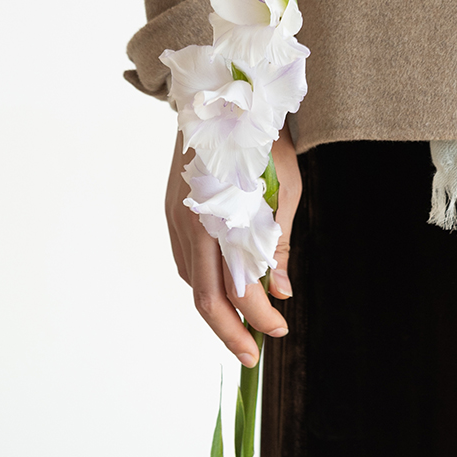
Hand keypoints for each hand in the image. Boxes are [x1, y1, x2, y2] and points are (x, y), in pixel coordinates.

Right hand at [164, 126, 301, 367]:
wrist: (223, 98)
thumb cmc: (262, 143)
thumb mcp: (284, 190)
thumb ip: (278, 243)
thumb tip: (280, 292)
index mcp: (222, 219)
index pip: (239, 286)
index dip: (260, 315)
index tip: (280, 330)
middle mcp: (192, 224)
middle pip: (204, 298)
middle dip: (230, 334)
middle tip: (252, 358)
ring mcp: (176, 220)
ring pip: (190, 283)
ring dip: (216, 310)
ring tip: (243, 328)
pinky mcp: (172, 213)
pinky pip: (184, 262)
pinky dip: (204, 284)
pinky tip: (223, 290)